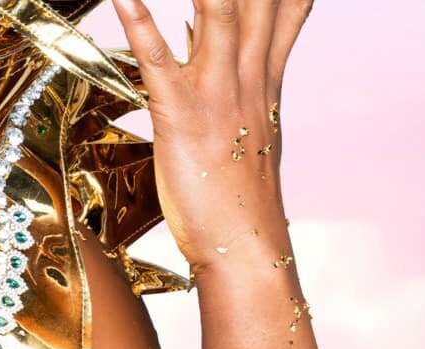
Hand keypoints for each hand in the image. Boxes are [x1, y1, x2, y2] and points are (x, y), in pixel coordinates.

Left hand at [112, 0, 313, 271]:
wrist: (245, 248)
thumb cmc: (235, 198)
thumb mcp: (243, 129)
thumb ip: (235, 79)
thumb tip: (207, 37)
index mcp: (264, 81)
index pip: (284, 8)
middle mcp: (248, 78)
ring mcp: (217, 94)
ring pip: (218, 15)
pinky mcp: (182, 117)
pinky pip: (158, 61)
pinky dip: (140, 24)